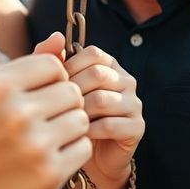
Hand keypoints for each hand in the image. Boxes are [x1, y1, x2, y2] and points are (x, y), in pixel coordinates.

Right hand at [0, 34, 91, 188]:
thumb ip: (29, 63)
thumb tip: (60, 39)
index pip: (53, 65)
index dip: (53, 79)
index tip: (41, 94)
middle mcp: (15, 112)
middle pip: (71, 91)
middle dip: (64, 104)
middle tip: (45, 119)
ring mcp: (34, 143)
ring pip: (81, 118)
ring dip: (70, 128)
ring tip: (48, 137)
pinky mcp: (50, 170)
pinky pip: (85, 146)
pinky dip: (73, 151)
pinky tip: (52, 155)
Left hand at [64, 43, 143, 185]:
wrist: (86, 153)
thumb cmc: (69, 115)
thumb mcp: (57, 86)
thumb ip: (52, 60)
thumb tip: (56, 35)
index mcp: (109, 65)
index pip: (93, 53)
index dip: (69, 67)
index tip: (53, 85)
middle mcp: (126, 80)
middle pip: (98, 75)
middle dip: (73, 91)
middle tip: (57, 106)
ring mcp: (134, 103)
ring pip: (102, 100)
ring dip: (79, 112)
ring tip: (66, 121)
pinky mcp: (137, 127)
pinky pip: (109, 125)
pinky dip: (88, 131)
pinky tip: (78, 135)